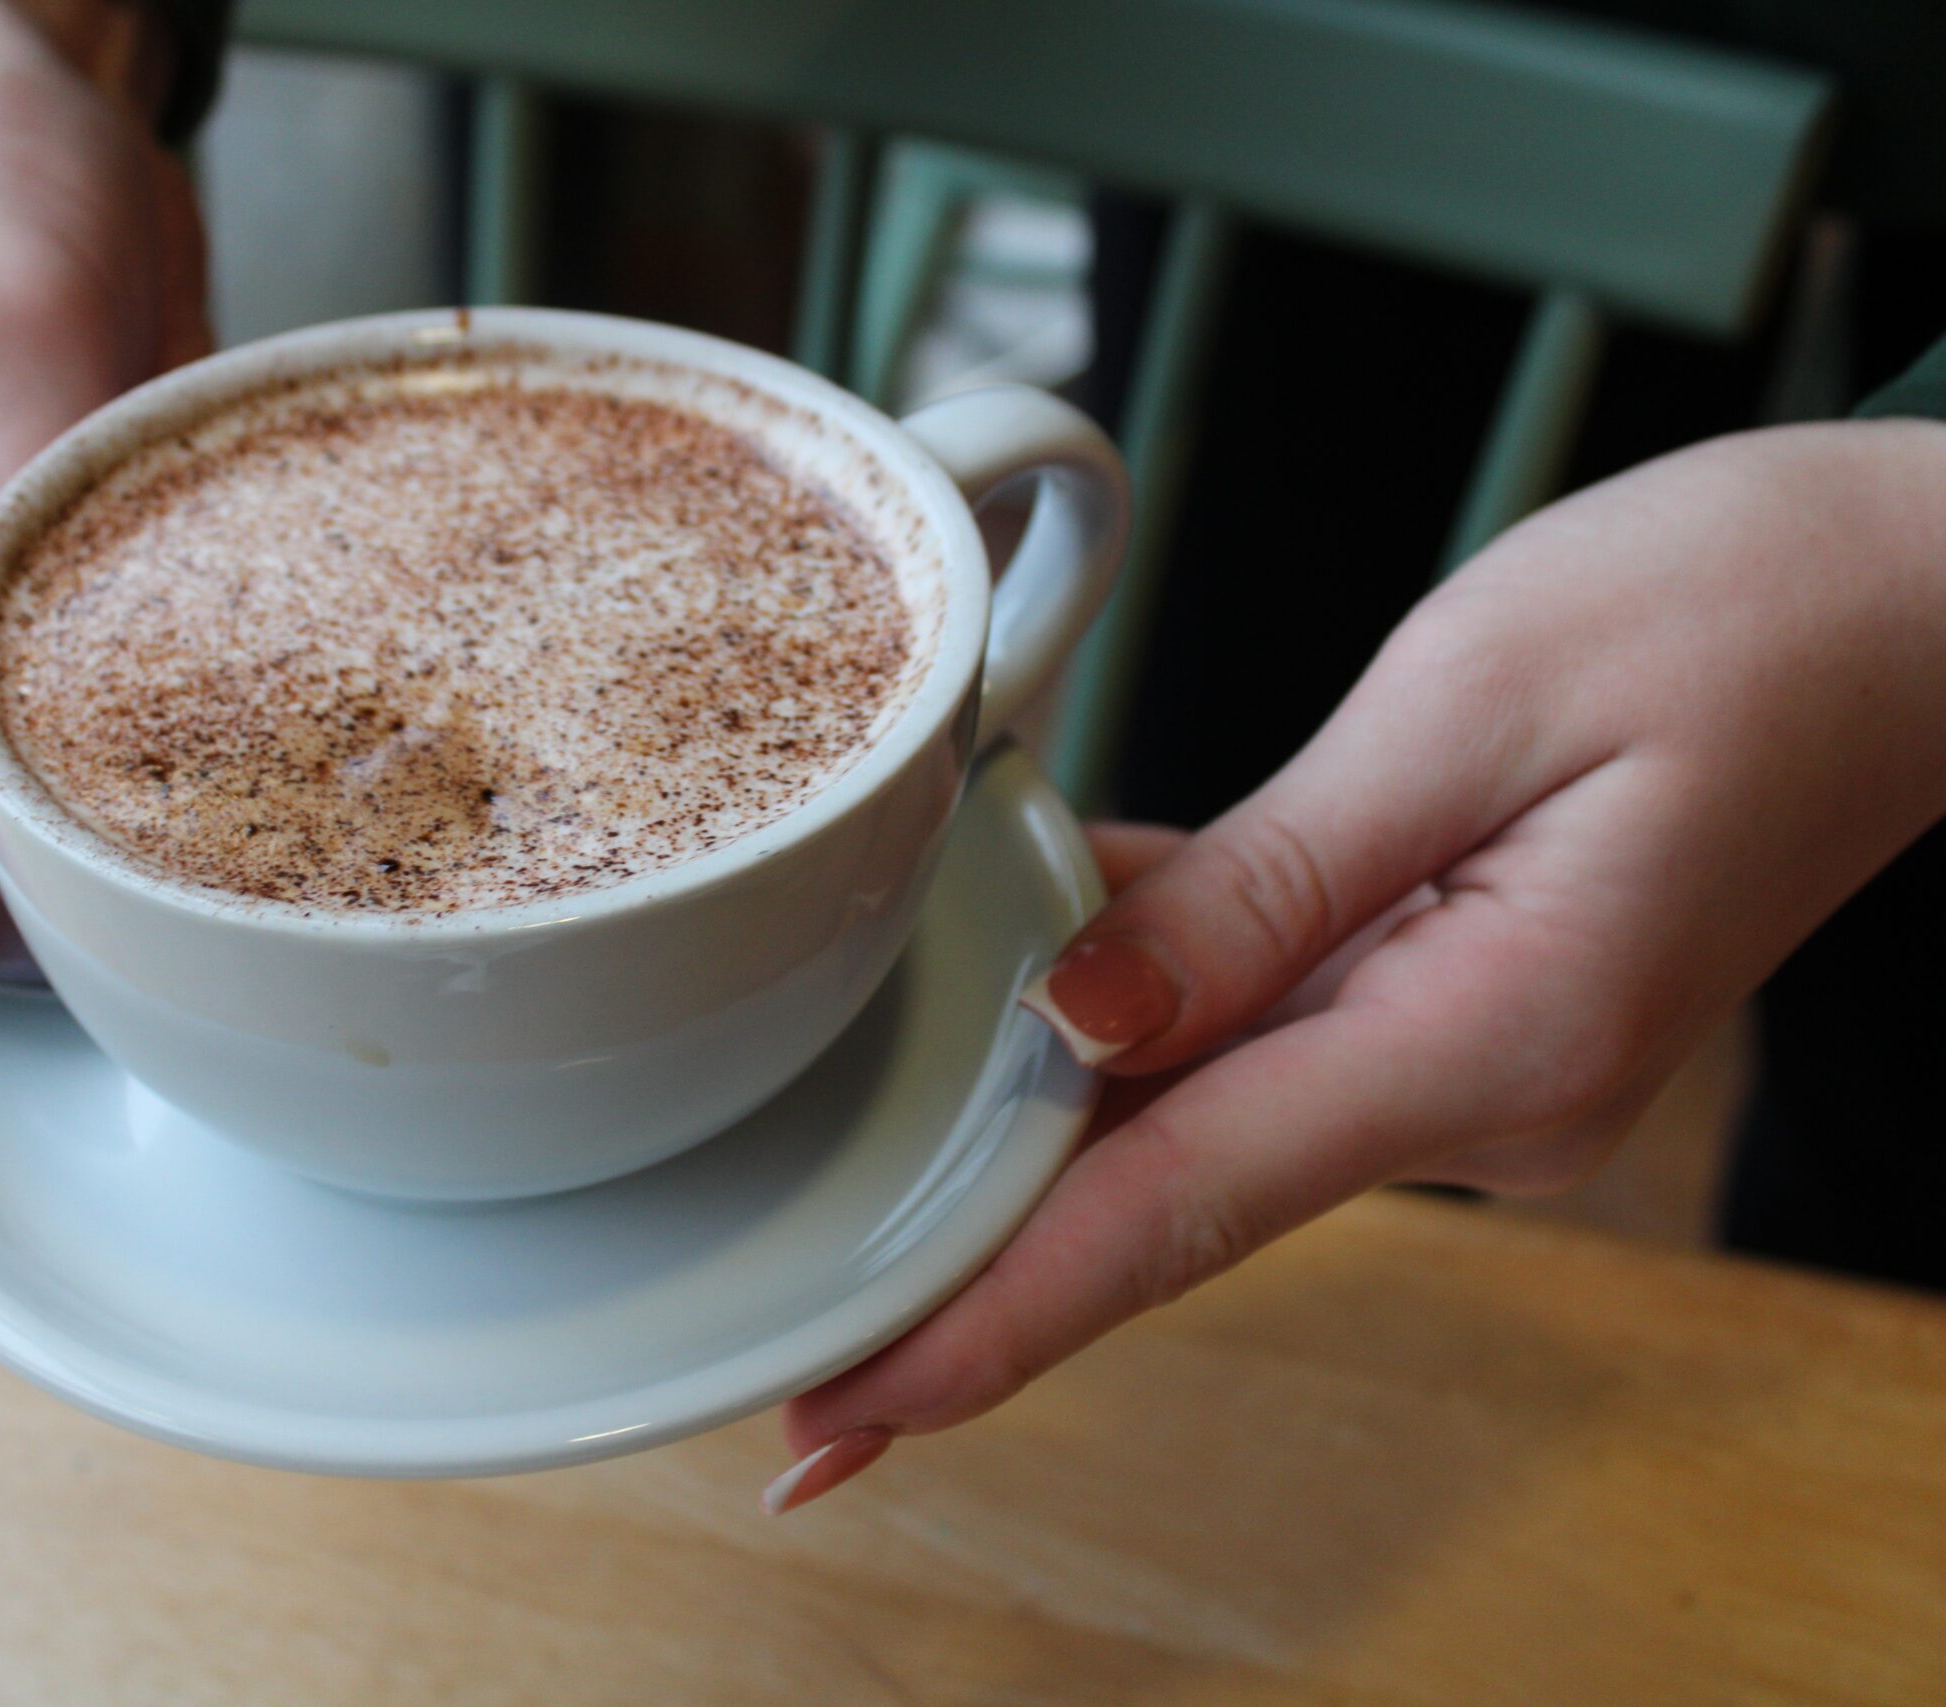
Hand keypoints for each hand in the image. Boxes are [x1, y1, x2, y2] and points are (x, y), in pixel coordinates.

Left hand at [768, 418, 1945, 1510]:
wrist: (1906, 604)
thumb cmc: (1729, 611)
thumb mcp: (1472, 704)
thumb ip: (1265, 881)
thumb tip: (1074, 1013)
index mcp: (1488, 1041)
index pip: (1179, 1210)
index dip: (996, 1320)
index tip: (849, 1411)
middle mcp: (1478, 1097)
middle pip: (1165, 1192)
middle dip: (979, 1267)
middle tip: (797, 1351)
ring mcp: (1474, 1065)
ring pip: (1202, 1112)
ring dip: (1044, 1133)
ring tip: (866, 1177)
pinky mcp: (1462, 1008)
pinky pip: (1265, 1032)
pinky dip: (1147, 1015)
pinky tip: (1039, 968)